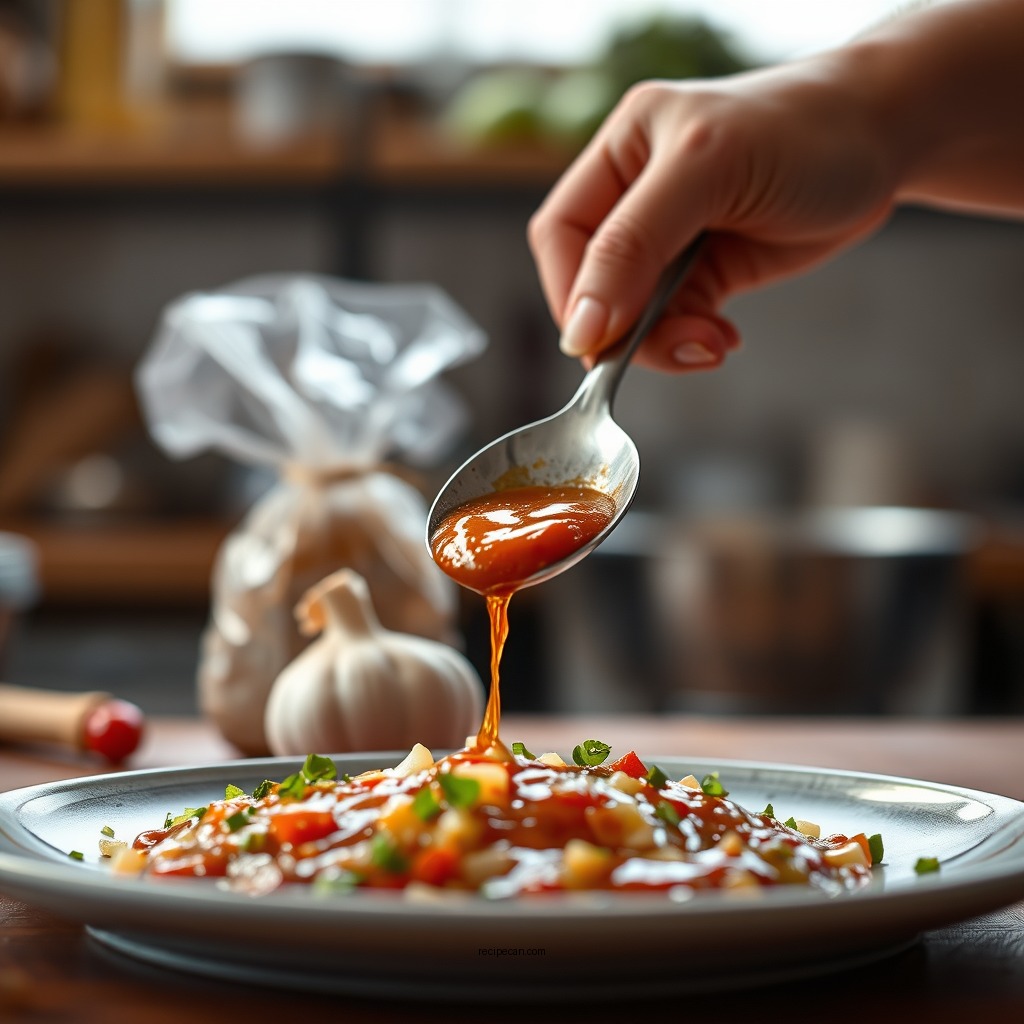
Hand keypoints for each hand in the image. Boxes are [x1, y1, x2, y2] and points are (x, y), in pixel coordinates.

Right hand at [528, 61, 899, 372]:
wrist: (886, 141)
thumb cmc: (804, 130)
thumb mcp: (708, 170)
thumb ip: (634, 245)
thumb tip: (581, 328)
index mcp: (622, 150)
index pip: (563, 234)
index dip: (572, 292)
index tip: (596, 343)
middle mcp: (637, 195)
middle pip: (595, 283)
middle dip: (627, 325)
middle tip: (674, 347)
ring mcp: (672, 239)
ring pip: (636, 313)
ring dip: (666, 341)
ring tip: (711, 344)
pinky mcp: (707, 272)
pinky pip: (677, 322)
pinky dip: (693, 342)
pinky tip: (722, 339)